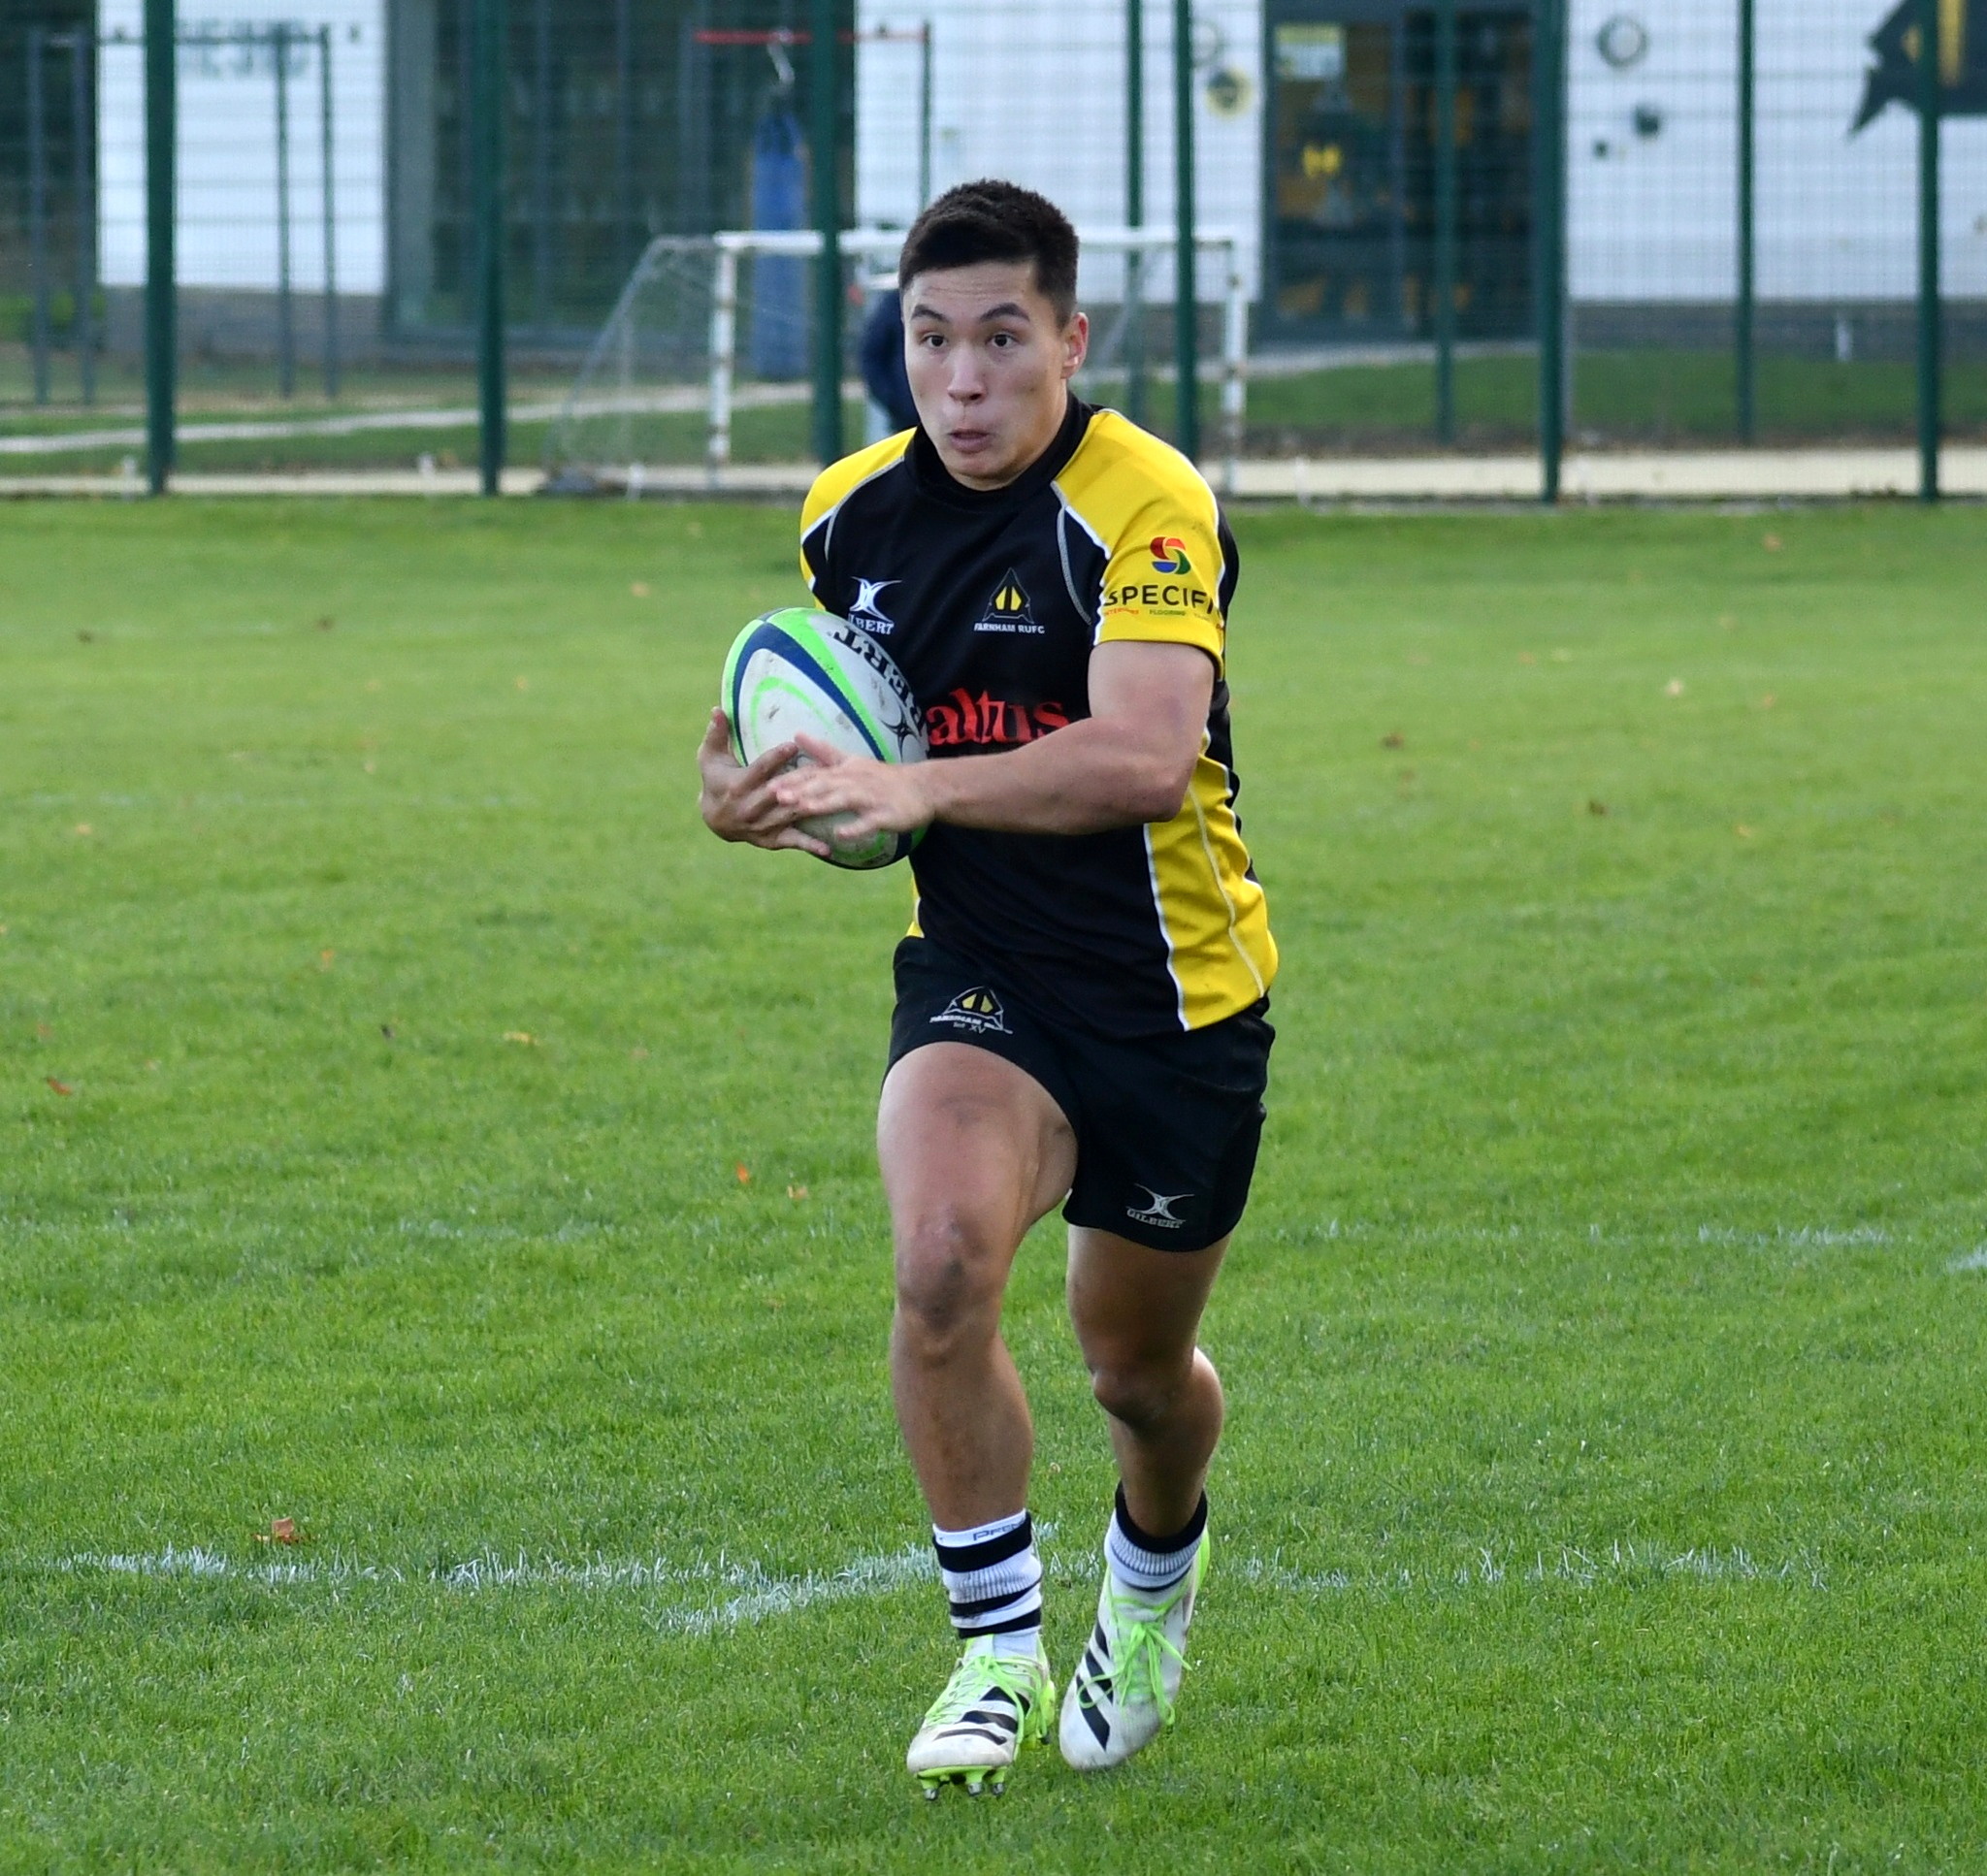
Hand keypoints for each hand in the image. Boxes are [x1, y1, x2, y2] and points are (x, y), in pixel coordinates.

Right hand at [696, 709, 832, 857]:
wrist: (714, 820)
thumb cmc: (715, 779)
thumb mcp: (711, 756)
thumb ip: (717, 733)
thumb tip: (717, 709)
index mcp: (737, 786)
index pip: (758, 770)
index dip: (775, 758)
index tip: (793, 745)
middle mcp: (749, 809)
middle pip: (779, 794)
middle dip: (801, 783)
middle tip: (824, 770)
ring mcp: (761, 826)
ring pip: (789, 815)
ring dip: (811, 808)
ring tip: (834, 800)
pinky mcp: (771, 840)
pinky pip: (792, 842)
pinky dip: (810, 845)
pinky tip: (829, 848)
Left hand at [770, 734, 937, 842]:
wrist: (923, 788)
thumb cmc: (884, 778)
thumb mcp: (852, 761)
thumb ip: (824, 751)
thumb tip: (797, 734)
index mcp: (845, 770)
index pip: (814, 775)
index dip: (792, 780)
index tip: (767, 784)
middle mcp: (855, 781)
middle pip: (824, 786)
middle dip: (800, 791)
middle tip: (776, 796)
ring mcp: (870, 798)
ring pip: (843, 800)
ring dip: (822, 804)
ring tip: (801, 809)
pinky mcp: (885, 815)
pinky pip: (868, 822)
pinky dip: (855, 828)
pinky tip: (840, 836)